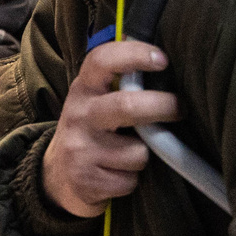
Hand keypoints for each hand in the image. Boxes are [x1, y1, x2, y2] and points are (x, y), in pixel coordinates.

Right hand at [42, 40, 177, 219]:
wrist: (56, 176)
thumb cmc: (90, 131)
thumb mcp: (95, 100)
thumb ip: (120, 84)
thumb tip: (164, 62)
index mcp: (83, 89)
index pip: (103, 60)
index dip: (135, 54)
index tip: (162, 59)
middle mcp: (79, 115)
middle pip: (127, 106)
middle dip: (162, 106)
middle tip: (180, 109)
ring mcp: (80, 149)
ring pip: (137, 153)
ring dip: (144, 156)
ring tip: (130, 155)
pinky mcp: (86, 181)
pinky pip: (129, 181)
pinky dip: (131, 181)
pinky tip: (117, 175)